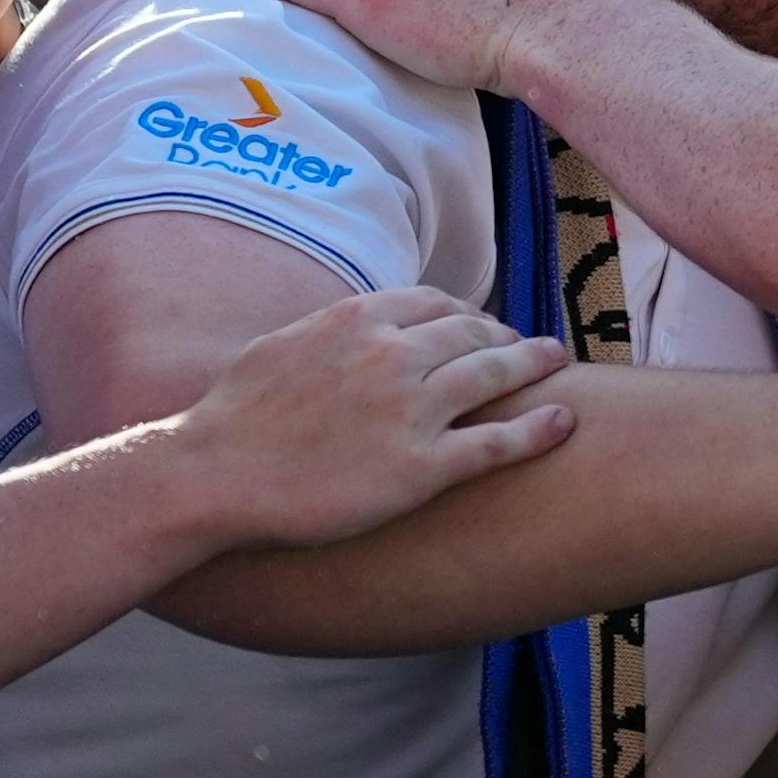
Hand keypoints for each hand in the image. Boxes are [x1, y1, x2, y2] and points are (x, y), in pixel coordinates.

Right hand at [148, 278, 581, 548]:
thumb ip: (332, 333)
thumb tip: (353, 328)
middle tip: (530, 345)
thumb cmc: (235, 418)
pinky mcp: (421, 467)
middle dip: (507, 337)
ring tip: (556, 362)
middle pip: (473, 334)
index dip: (466, 312)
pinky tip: (564, 422)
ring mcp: (411, 410)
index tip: (481, 324)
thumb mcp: (283, 346)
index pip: (435, 303)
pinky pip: (497, 442)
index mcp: (357, 319)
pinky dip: (538, 429)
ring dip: (533, 365)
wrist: (213, 474)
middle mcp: (392, 355)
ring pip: (494, 376)